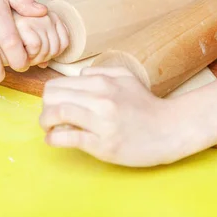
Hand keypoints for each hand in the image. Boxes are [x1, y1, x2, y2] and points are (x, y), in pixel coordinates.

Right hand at [12, 11, 69, 66]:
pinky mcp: (24, 24)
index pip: (64, 41)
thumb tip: (45, 63)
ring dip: (35, 59)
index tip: (39, 55)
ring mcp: (36, 18)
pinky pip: (36, 46)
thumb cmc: (5, 36)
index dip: (53, 54)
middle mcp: (45, 15)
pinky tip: (19, 52)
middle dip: (42, 58)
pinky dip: (28, 54)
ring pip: (47, 49)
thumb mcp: (25, 38)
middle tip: (28, 58)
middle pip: (56, 48)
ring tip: (23, 55)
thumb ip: (38, 48)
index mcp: (49, 16)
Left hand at [39, 67, 182, 166]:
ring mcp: (101, 122)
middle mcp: (100, 98)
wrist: (170, 129)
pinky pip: (67, 138)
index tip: (55, 105)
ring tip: (50, 128)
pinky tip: (54, 140)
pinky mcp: (103, 144)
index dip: (50, 96)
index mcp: (103, 82)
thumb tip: (78, 76)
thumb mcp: (127, 78)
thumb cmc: (147, 105)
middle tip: (51, 117)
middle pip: (52, 97)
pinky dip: (53, 139)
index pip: (58, 84)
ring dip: (46, 123)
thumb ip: (101, 72)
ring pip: (56, 114)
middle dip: (46, 108)